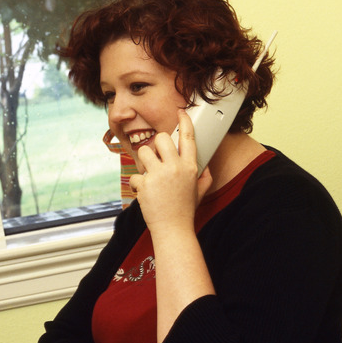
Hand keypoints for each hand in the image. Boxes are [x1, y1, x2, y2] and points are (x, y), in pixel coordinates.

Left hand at [129, 110, 211, 230]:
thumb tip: (206, 166)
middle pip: (162, 138)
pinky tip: (144, 194)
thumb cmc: (185, 211)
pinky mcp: (145, 183)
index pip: (188, 138)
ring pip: (144, 152)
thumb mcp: (200, 192)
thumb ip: (205, 178)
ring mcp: (159, 175)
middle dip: (156, 145)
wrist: (173, 229)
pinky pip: (135, 175)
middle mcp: (175, 168)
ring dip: (144, 163)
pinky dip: (137, 184)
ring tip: (150, 177)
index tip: (180, 112)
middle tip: (157, 158)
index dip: (184, 122)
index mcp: (190, 167)